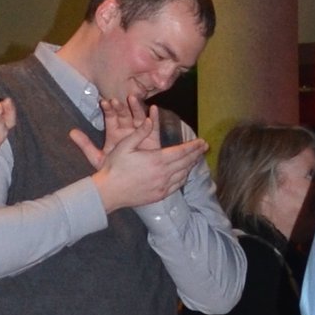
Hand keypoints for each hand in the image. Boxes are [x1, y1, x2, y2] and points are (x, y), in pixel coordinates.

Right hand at [76, 113, 205, 212]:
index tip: (202, 141)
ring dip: (191, 165)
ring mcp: (162, 186)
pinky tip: (185, 173)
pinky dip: (183, 178)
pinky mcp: (160, 195)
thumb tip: (150, 120)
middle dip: (196, 154)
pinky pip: (177, 185)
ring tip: (197, 158)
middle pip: (186, 162)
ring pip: (183, 174)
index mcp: (156, 159)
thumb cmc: (114, 167)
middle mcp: (163, 174)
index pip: (181, 151)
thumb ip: (139, 133)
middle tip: (205, 147)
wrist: (109, 192)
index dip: (193, 146)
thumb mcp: (125, 146)